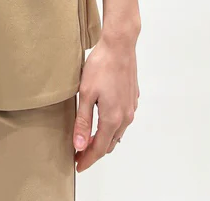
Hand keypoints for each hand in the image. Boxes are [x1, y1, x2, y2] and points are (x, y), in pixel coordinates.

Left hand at [73, 33, 139, 171]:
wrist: (120, 45)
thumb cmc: (102, 66)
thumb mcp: (85, 93)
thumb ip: (83, 122)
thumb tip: (80, 145)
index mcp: (112, 118)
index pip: (99, 148)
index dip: (87, 159)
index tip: (77, 165)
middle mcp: (125, 116)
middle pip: (109, 143)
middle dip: (94, 151)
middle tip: (79, 153)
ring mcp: (131, 107)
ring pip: (117, 132)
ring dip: (104, 139)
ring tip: (89, 139)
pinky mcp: (132, 98)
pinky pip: (123, 120)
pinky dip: (112, 126)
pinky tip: (103, 120)